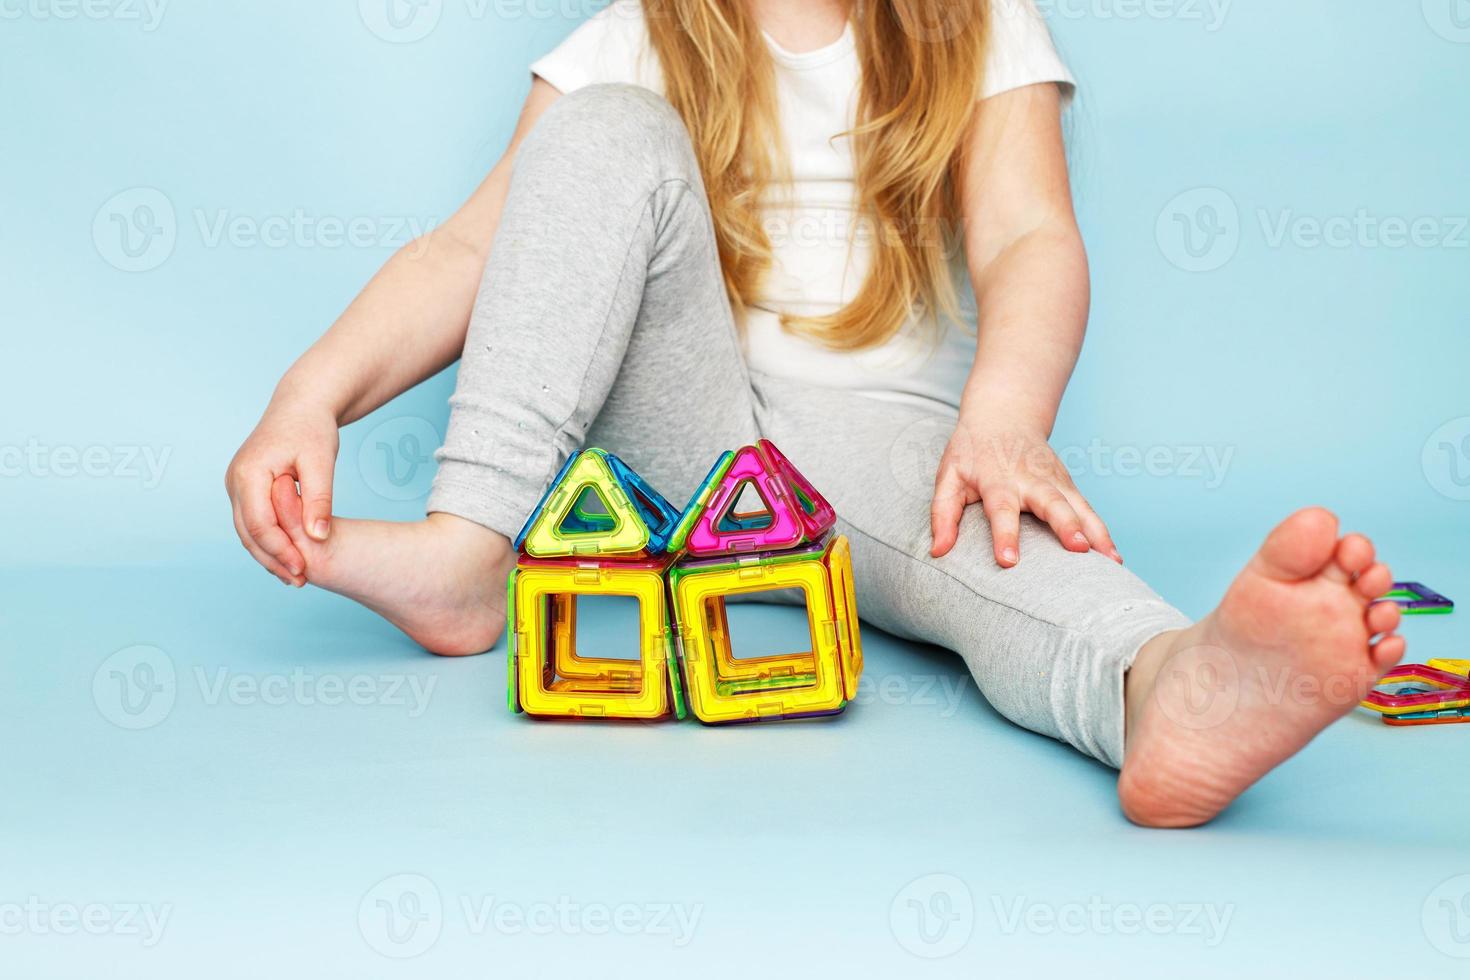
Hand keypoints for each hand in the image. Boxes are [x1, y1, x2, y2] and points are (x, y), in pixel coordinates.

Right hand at [225, 402, 339, 585]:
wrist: (301, 406)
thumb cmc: (313, 428)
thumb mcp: (321, 462)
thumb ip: (319, 499)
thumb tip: (318, 536)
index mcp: (249, 472)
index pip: (258, 523)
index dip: (280, 550)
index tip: (304, 568)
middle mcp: (235, 479)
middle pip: (247, 532)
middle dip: (272, 559)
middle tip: (300, 581)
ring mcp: (236, 485)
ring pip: (246, 531)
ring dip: (268, 555)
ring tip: (295, 577)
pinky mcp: (244, 488)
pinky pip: (252, 522)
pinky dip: (268, 541)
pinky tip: (289, 557)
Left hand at [929, 420, 1120, 566]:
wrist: (1003, 415)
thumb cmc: (971, 452)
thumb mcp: (948, 476)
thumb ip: (942, 514)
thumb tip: (937, 552)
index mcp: (997, 479)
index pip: (1001, 508)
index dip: (1004, 534)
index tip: (1009, 561)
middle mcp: (1030, 479)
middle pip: (1052, 503)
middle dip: (1066, 525)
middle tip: (1079, 549)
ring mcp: (1054, 480)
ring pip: (1078, 506)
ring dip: (1095, 532)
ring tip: (1110, 561)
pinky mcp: (1068, 485)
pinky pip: (1088, 511)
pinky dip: (1103, 532)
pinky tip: (1114, 558)